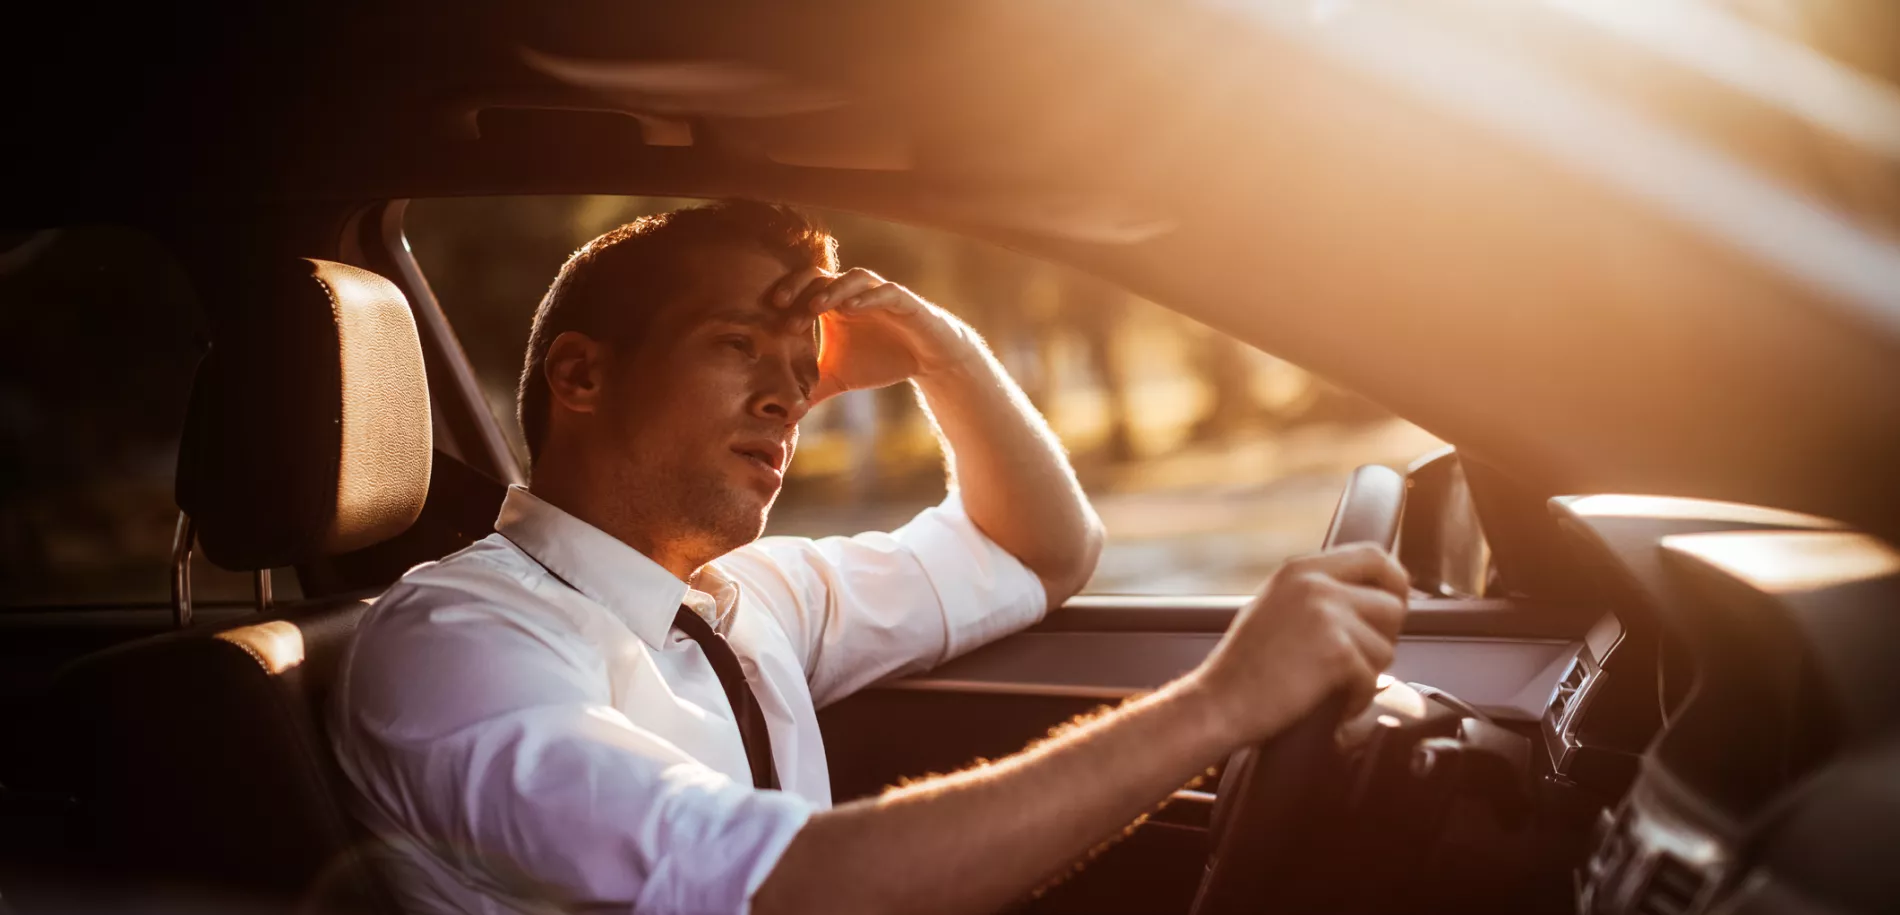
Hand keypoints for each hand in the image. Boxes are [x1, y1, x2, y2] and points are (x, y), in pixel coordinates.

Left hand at [769, 266, 980, 402]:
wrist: (925, 360)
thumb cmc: (880, 360)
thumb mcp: (839, 377)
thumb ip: (812, 388)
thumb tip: (783, 414)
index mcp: (834, 305)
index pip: (803, 289)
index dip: (785, 296)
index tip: (767, 314)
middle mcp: (853, 293)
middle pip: (821, 275)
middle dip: (800, 287)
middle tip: (781, 305)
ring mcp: (878, 294)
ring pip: (853, 278)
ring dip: (832, 289)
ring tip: (815, 308)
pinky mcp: (904, 302)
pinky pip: (885, 292)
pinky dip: (867, 297)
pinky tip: (851, 309)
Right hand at [1188, 545, 1408, 744]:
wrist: (1219, 703)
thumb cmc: (1243, 668)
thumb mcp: (1276, 607)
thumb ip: (1318, 594)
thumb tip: (1368, 598)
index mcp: (1300, 569)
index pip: (1373, 555)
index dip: (1393, 582)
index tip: (1393, 603)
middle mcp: (1316, 584)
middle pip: (1391, 604)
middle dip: (1381, 637)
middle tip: (1353, 658)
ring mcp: (1328, 615)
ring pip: (1386, 646)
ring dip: (1366, 672)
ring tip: (1330, 682)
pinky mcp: (1337, 651)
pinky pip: (1373, 679)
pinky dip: (1355, 699)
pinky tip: (1328, 701)